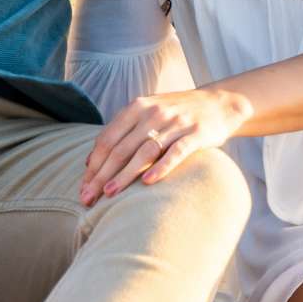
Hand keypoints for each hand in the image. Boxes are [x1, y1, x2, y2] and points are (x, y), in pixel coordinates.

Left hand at [78, 88, 248, 205]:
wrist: (219, 103)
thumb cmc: (176, 114)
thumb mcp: (146, 114)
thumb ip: (120, 133)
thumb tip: (89, 162)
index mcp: (137, 107)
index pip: (107, 139)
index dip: (93, 165)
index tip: (83, 188)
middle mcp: (153, 113)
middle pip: (121, 148)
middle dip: (102, 175)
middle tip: (88, 198)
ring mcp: (175, 123)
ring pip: (144, 151)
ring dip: (125, 174)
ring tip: (110, 193)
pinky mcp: (196, 134)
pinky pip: (176, 152)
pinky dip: (161, 166)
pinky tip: (147, 182)